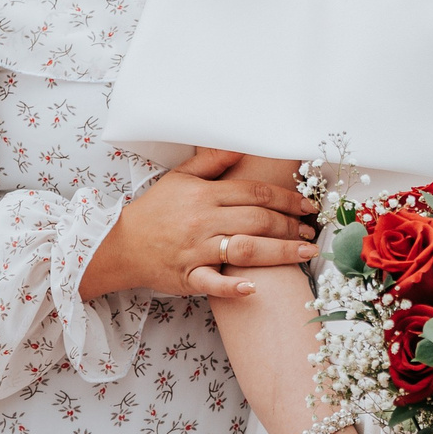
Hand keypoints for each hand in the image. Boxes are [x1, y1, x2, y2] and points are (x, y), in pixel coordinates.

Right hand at [80, 148, 316, 300]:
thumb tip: (242, 146)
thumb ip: (213, 161)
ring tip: (304, 254)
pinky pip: (211, 282)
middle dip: (290, 225)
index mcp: (205, 195)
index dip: (286, 198)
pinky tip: (254, 288)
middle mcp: (204, 220)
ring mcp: (196, 250)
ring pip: (244, 249)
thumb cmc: (156, 210)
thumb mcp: (180, 177)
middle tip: (311, 232)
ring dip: (279, 252)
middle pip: (257, 220)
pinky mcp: (187, 276)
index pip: (255, 193)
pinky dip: (232, 286)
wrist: (121, 243)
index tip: (307, 206)